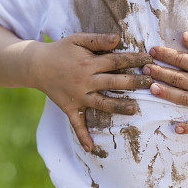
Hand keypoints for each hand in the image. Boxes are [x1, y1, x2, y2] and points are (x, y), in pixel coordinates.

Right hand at [30, 33, 152, 151]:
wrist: (36, 65)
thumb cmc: (60, 50)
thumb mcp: (77, 39)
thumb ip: (98, 40)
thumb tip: (118, 38)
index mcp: (88, 64)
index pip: (116, 61)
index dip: (134, 59)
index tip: (149, 59)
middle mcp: (85, 81)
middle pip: (114, 82)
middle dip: (134, 82)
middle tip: (152, 83)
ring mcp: (78, 97)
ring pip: (102, 104)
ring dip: (119, 108)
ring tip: (135, 109)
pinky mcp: (70, 108)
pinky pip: (77, 124)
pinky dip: (83, 136)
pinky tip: (92, 148)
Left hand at [143, 32, 187, 133]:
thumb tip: (183, 36)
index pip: (181, 60)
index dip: (165, 55)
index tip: (152, 51)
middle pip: (178, 79)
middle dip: (159, 73)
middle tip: (144, 69)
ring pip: (184, 99)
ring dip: (167, 94)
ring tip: (152, 89)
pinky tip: (176, 129)